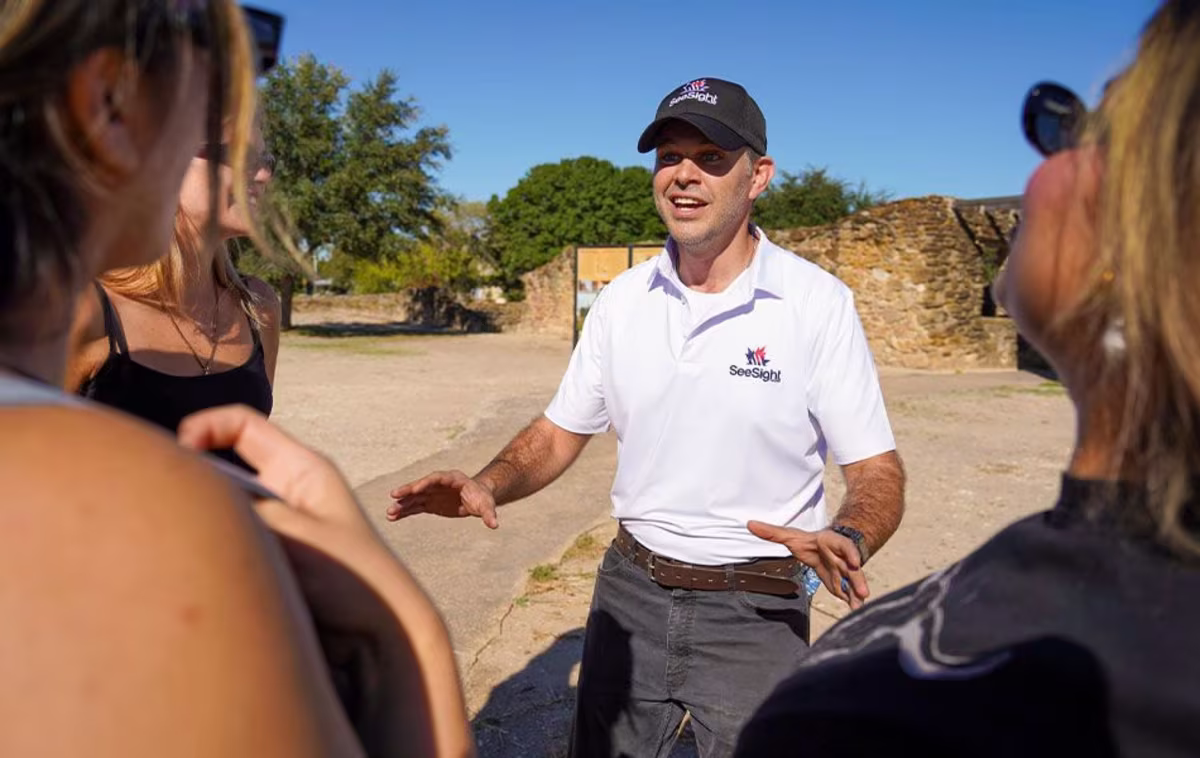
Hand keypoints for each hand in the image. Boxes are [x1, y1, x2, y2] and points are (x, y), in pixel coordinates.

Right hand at [177, 405, 401, 630]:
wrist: (385, 635)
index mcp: (302, 469)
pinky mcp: (270, 562)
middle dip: (194, 484)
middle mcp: (286, 493)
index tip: (178, 455)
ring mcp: (277, 528)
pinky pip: (230, 545)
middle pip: (223, 469)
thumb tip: (197, 501)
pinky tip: (197, 573)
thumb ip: (247, 512)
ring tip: (182, 547)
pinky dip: (210, 553)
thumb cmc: (357, 579)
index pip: (242, 426)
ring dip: (202, 525)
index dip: (204, 428)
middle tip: (168, 511)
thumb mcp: (298, 537)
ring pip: (222, 512)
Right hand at [387, 470, 499, 528]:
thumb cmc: (483, 498)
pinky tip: (393, 517)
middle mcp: (439, 484)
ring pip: (415, 498)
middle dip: (408, 490)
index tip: (415, 489)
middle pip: (421, 486)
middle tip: (394, 496)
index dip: (425, 483)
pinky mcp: (430, 503)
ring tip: (389, 513)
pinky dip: (405, 512)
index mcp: (452, 479)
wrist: (478, 498)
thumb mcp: (487, 505)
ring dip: (402, 504)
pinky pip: (415, 507)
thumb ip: (488, 514)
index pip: (436, 478)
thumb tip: (494, 525)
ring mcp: (433, 493)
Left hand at [746, 521, 869, 609]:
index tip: (855, 562)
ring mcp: (844, 571)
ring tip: (860, 604)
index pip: (843, 546)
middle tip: (863, 592)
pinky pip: (850, 592)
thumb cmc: (810, 542)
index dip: (850, 553)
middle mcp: (842, 557)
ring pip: (853, 581)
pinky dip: (853, 600)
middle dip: (858, 579)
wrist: (827, 547)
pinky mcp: (843, 583)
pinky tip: (856, 610)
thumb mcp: (791, 536)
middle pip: (852, 568)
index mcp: (831, 543)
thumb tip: (749, 524)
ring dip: (857, 592)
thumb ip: (772, 533)